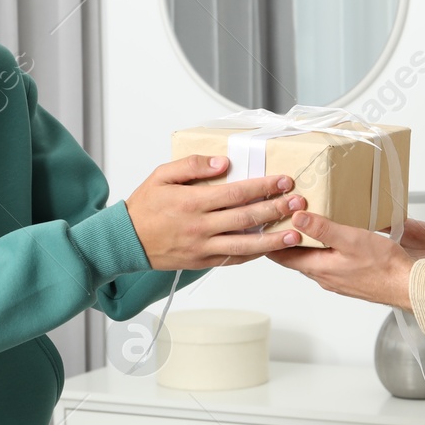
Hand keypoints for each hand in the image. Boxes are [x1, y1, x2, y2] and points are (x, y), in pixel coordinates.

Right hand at [126, 154, 305, 270]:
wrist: (125, 240)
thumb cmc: (144, 205)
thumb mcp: (161, 175)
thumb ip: (191, 165)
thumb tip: (222, 162)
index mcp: (192, 202)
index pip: (236, 193)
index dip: (263, 187)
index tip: (284, 181)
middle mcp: (200, 226)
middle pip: (246, 218)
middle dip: (276, 209)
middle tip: (298, 202)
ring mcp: (202, 247)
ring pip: (244, 245)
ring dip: (272, 240)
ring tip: (295, 234)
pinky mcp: (202, 262)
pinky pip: (232, 259)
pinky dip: (253, 255)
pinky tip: (270, 249)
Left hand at [268, 211, 414, 310]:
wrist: (406, 286)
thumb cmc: (383, 266)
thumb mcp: (350, 239)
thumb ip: (323, 229)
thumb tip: (297, 218)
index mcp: (318, 268)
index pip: (282, 256)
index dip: (270, 241)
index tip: (262, 225)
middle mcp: (323, 277)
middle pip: (295, 258)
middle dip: (286, 240)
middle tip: (281, 220)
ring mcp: (336, 280)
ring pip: (311, 260)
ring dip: (305, 245)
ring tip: (304, 225)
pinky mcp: (348, 279)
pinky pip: (327, 263)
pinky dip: (321, 250)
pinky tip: (332, 241)